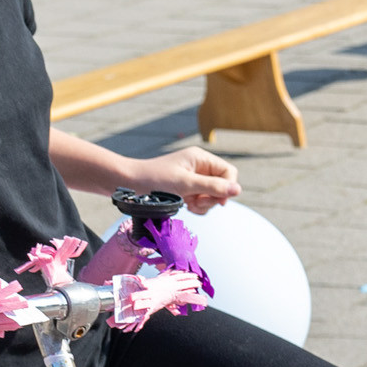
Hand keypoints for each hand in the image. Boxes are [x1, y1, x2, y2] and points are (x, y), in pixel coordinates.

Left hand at [124, 146, 239, 212]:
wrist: (129, 185)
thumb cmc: (155, 180)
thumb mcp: (186, 184)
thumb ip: (213, 187)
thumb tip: (238, 190)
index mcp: (201, 158)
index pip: (229, 172)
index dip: (227, 187)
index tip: (218, 200)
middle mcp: (199, 167)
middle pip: (222, 186)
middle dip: (213, 198)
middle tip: (197, 202)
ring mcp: (193, 179)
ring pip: (213, 196)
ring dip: (204, 205)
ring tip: (189, 205)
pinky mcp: (187, 190)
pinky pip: (203, 201)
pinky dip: (197, 207)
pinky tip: (186, 206)